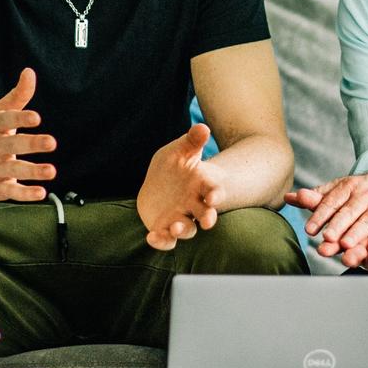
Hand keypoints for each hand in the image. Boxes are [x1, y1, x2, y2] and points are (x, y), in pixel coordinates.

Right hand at [0, 68, 56, 201]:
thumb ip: (18, 96)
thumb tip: (29, 72)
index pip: (6, 121)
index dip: (21, 119)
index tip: (36, 117)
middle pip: (12, 145)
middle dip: (31, 143)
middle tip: (52, 142)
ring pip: (14, 170)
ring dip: (33, 171)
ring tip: (52, 171)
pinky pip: (11, 192)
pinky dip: (25, 194)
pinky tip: (41, 193)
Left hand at [136, 124, 220, 250]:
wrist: (161, 182)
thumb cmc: (176, 164)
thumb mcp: (181, 149)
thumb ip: (192, 141)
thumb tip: (202, 127)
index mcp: (201, 185)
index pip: (213, 191)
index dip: (216, 195)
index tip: (214, 197)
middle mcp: (194, 204)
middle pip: (205, 214)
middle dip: (208, 217)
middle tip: (208, 221)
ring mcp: (181, 217)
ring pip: (187, 229)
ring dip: (183, 229)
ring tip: (176, 227)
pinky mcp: (166, 227)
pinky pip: (167, 239)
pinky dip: (161, 241)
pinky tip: (151, 237)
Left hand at [284, 169, 367, 263]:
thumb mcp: (345, 188)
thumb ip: (318, 196)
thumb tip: (289, 197)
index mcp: (348, 186)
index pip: (331, 201)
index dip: (320, 215)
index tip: (309, 229)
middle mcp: (363, 193)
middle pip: (347, 211)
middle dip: (336, 225)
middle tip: (325, 238)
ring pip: (365, 220)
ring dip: (355, 233)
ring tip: (345, 245)